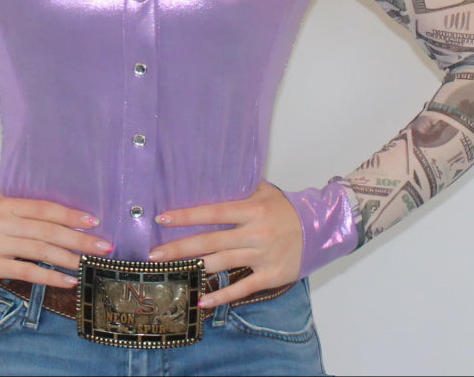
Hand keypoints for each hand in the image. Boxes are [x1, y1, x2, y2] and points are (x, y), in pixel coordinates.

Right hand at [0, 182, 111, 288]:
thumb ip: (10, 189)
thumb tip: (35, 174)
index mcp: (6, 204)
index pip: (45, 207)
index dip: (70, 214)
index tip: (94, 220)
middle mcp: (3, 221)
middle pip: (47, 230)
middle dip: (79, 238)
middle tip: (104, 245)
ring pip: (39, 251)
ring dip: (68, 258)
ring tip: (90, 263)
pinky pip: (25, 272)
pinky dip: (48, 278)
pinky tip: (67, 281)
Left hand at [148, 181, 302, 307]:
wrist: (319, 228)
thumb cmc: (285, 208)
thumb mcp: (263, 191)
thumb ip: (238, 187)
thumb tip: (207, 173)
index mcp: (252, 209)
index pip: (213, 212)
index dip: (187, 216)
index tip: (162, 219)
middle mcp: (256, 232)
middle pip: (211, 241)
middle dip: (180, 247)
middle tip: (154, 254)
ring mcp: (263, 256)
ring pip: (223, 263)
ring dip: (195, 268)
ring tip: (171, 272)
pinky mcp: (271, 276)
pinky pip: (242, 288)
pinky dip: (221, 295)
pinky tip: (201, 299)